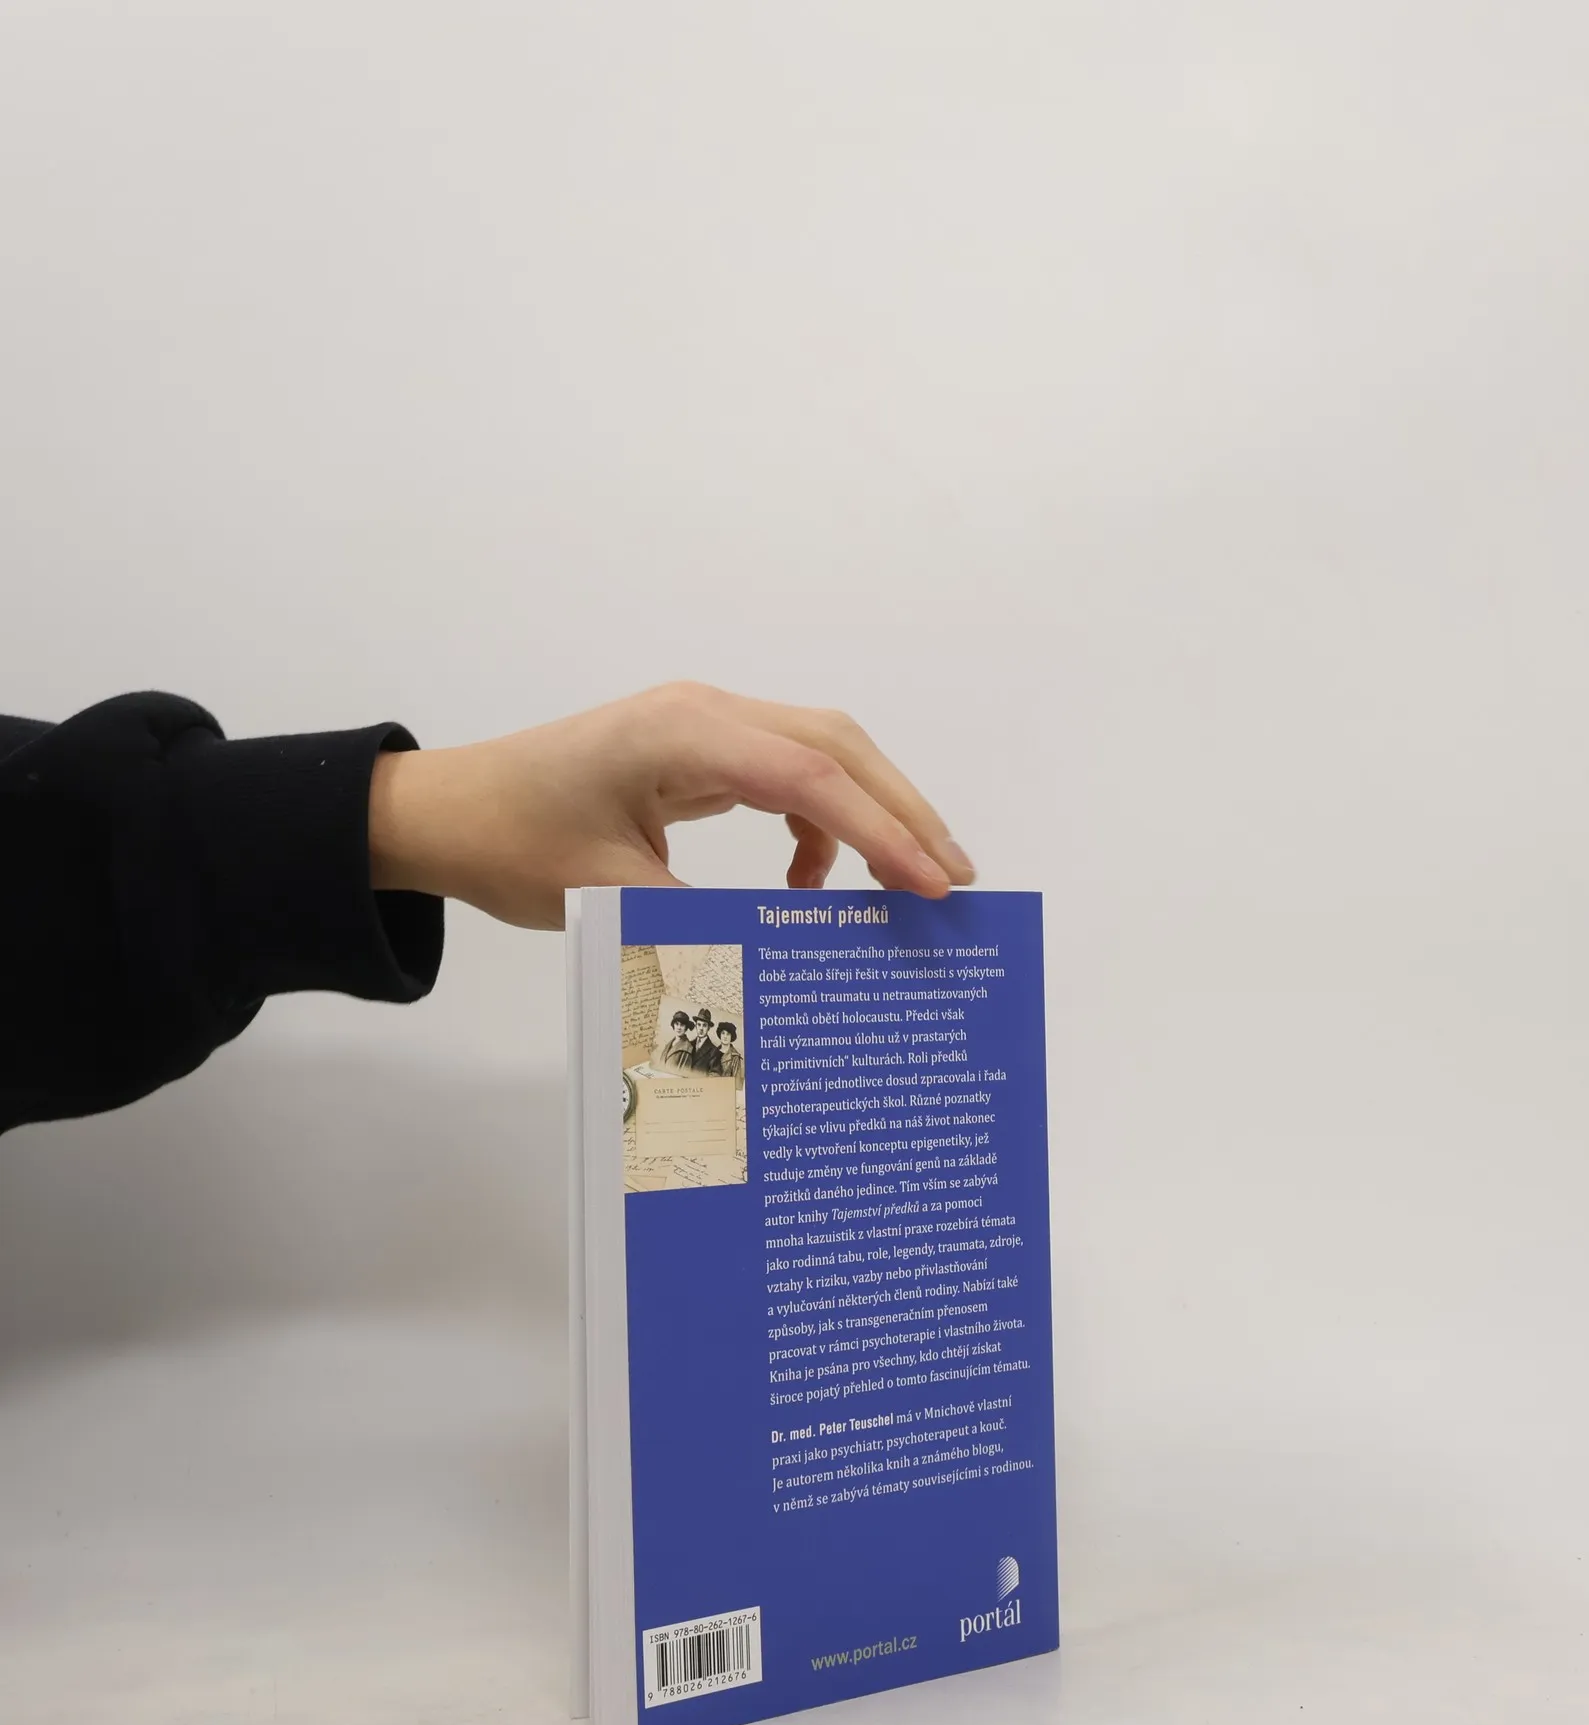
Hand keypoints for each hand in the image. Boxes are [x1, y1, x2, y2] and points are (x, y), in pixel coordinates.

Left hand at [366, 682, 973, 929]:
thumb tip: (797, 960)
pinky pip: (786, 773)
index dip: (881, 832)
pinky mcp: (698, 748)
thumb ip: (708, 924)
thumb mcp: (609, 899)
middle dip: (903, 810)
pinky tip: (810, 880)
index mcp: (682, 734)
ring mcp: (703, 724)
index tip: (932, 887)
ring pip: (821, 752)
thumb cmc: (510, 846)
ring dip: (872, 811)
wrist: (443, 812)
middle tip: (956, 878)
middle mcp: (704, 712)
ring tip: (910, 881)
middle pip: (837, 745)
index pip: (810, 776)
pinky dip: (819, 821)